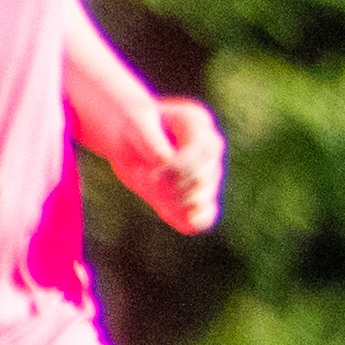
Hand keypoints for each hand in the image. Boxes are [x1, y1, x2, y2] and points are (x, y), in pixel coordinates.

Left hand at [96, 92, 223, 236]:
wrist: (132, 137)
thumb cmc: (133, 126)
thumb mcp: (136, 125)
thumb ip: (152, 141)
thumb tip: (165, 164)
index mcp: (198, 123)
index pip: (200, 153)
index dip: (177, 169)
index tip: (152, 175)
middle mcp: (211, 148)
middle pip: (203, 178)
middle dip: (172, 185)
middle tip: (147, 179)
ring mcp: (209, 173)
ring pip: (202, 199)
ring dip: (173, 202)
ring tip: (153, 191)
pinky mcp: (199, 196)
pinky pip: (206, 217)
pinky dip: (190, 221)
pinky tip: (171, 213)